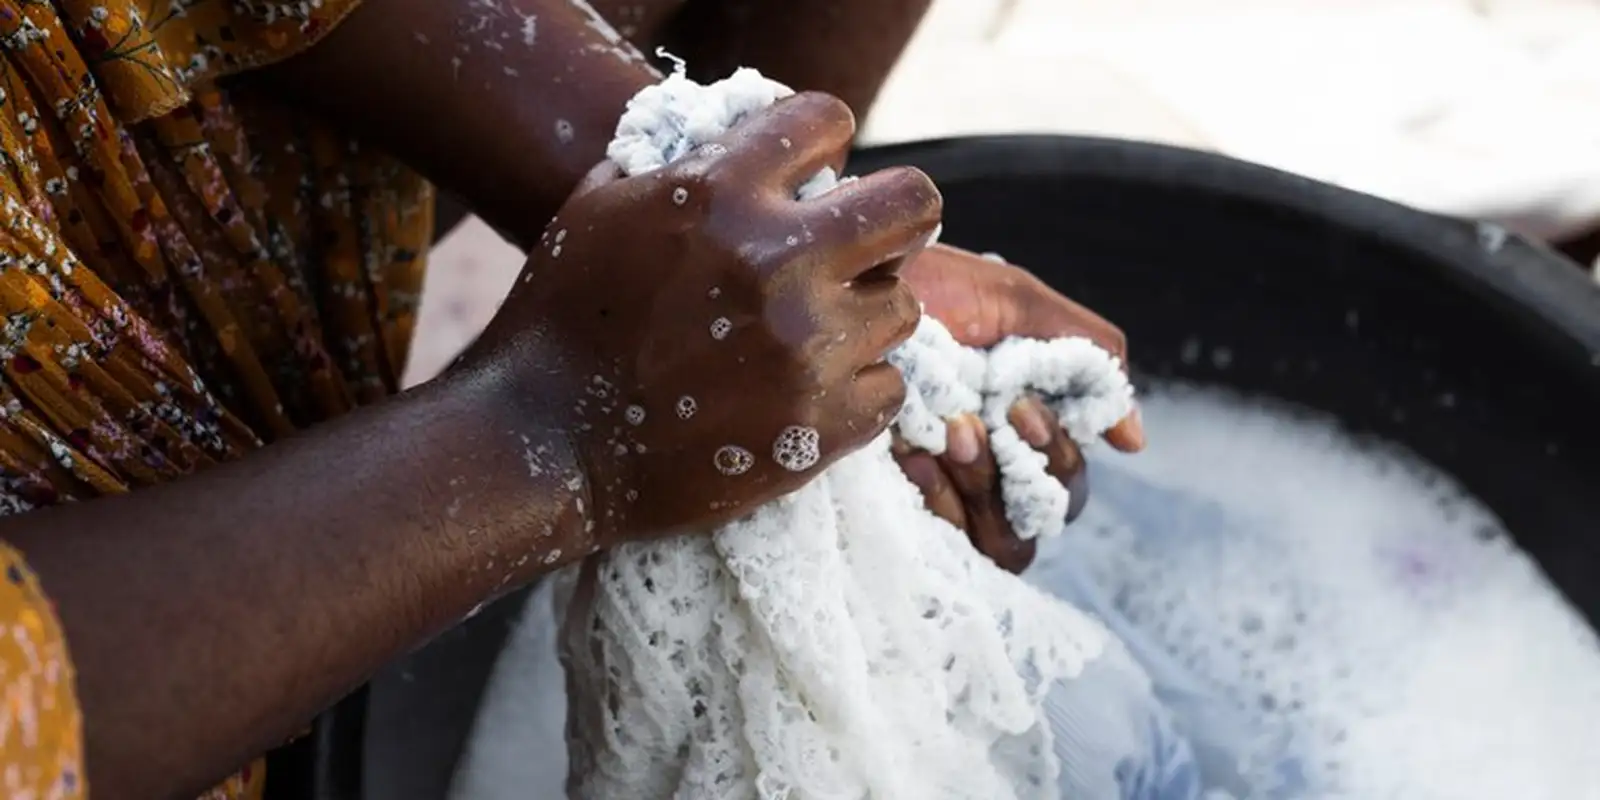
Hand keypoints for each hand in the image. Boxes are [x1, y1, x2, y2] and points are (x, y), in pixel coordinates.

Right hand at [469, 93, 940, 548]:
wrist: (543, 447)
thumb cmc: (558, 322)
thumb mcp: (597, 210)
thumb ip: (677, 167)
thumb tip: (735, 143)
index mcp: (719, 194)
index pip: (828, 122)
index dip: (824, 144)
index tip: (816, 173)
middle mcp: (777, 262)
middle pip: (914, 204)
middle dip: (895, 219)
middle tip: (867, 245)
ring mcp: (807, 348)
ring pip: (904, 306)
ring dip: (865, 315)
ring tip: (815, 334)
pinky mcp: (821, 426)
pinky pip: (890, 387)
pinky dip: (857, 389)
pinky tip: (809, 392)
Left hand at [894, 244, 1144, 571]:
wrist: (845, 286)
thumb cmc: (926, 286)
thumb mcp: (1014, 303)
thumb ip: (1085, 358)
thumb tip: (1133, 440)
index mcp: (1018, 425)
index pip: (1066, 481)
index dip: (1060, 457)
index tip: (1023, 411)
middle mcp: (987, 466)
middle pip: (1046, 517)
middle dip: (1024, 471)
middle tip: (981, 423)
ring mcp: (942, 491)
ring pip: (1006, 543)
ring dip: (984, 487)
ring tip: (949, 435)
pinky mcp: (897, 507)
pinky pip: (949, 545)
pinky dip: (940, 501)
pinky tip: (911, 454)